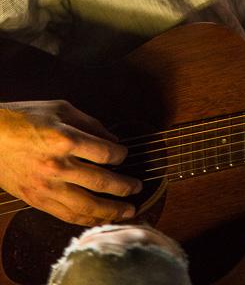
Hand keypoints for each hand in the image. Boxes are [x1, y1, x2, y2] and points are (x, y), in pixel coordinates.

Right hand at [0, 100, 141, 225]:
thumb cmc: (24, 118)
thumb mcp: (60, 108)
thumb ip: (89, 123)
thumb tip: (111, 138)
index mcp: (65, 139)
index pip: (105, 153)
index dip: (120, 155)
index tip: (124, 154)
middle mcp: (58, 165)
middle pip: (101, 182)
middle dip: (124, 187)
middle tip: (137, 186)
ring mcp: (46, 186)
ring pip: (86, 205)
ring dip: (111, 210)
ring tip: (128, 210)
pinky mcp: (37, 200)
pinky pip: (66, 215)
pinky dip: (87, 219)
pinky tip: (100, 218)